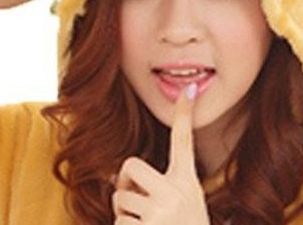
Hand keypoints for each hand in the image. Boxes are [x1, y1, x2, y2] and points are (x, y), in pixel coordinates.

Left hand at [112, 85, 209, 223]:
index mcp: (187, 183)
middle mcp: (177, 192)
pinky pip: (118, 223)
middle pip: (130, 165)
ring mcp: (162, 212)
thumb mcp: (181, 205)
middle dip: (124, 183)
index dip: (185, 116)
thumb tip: (112, 172)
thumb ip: (156, 187)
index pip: (184, 142)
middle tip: (133, 200)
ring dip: (124, 215)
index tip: (189, 90)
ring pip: (120, 199)